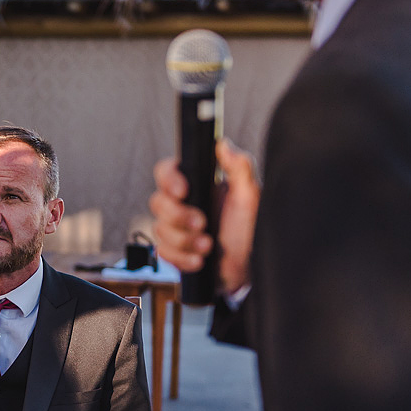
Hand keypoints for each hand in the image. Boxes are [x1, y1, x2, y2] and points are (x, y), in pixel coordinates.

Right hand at [150, 139, 259, 295]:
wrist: (250, 266)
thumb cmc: (252, 230)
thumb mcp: (251, 197)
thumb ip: (240, 168)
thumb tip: (223, 144)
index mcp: (198, 184)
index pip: (167, 171)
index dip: (169, 179)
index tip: (184, 191)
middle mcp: (184, 203)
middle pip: (157, 201)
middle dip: (178, 216)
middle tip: (202, 223)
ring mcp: (176, 228)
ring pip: (159, 229)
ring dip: (184, 240)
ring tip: (208, 246)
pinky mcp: (175, 250)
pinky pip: (163, 252)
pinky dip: (182, 258)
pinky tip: (200, 260)